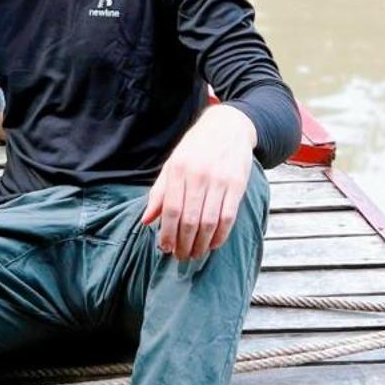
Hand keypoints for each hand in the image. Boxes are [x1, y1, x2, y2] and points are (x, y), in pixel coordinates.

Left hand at [140, 104, 257, 260]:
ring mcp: (219, 180)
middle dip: (184, 243)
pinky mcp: (237, 185)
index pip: (171, 209)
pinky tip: (213, 244)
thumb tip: (146, 221)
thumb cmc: (195, 148)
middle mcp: (198, 175)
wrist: (228, 127)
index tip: (165, 248)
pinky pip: (228, 217)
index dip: (167, 233)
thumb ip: (160, 193)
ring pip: (209, 222)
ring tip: (195, 254)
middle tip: (181, 257)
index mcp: (179, 169)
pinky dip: (221, 235)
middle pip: (190, 219)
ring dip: (201, 244)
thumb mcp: (173, 164)